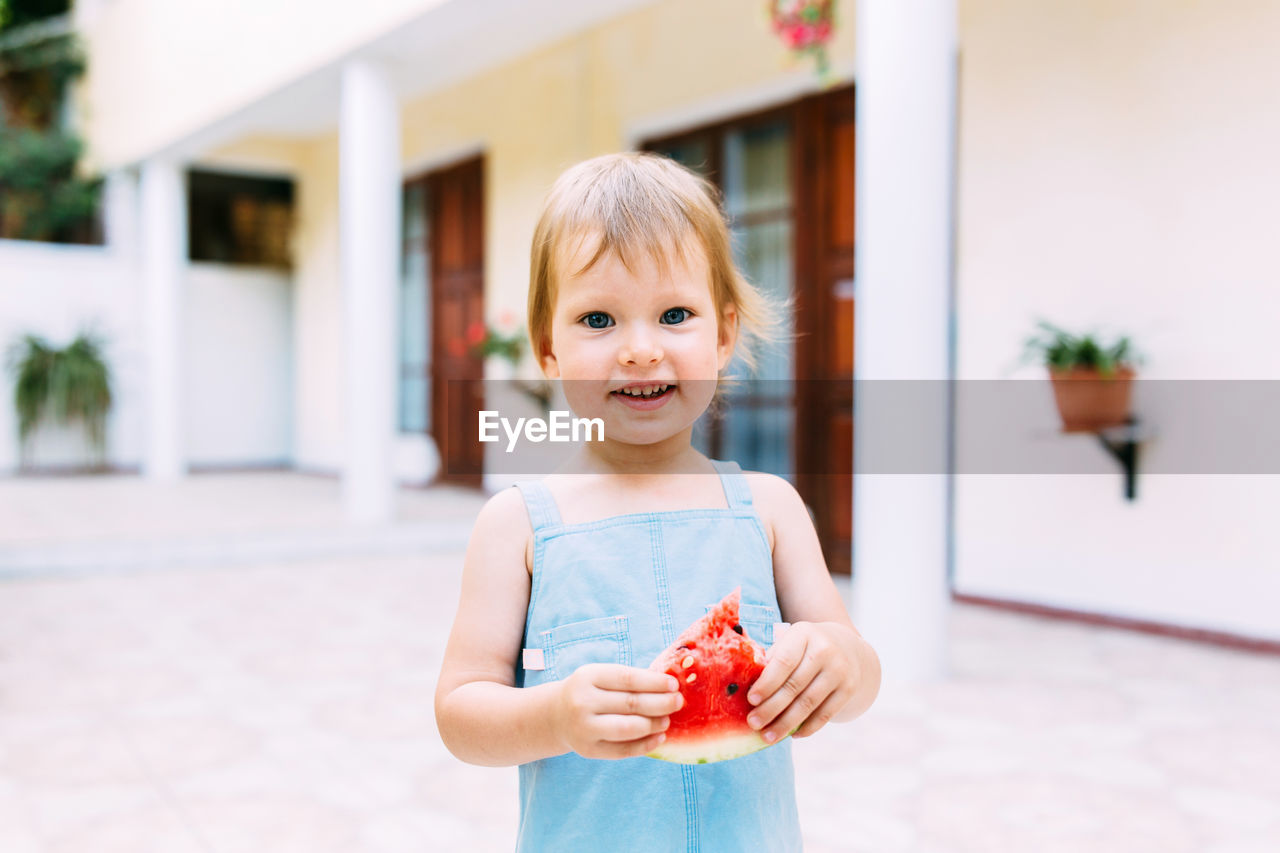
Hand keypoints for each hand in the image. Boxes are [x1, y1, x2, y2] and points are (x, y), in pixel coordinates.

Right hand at [552, 663, 684, 759]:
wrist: (556, 715)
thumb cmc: (589, 691)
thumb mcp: (600, 676)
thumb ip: (629, 680)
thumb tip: (668, 687)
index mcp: (588, 677)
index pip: (627, 679)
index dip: (654, 683)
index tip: (674, 685)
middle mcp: (582, 702)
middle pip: (630, 704)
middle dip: (660, 703)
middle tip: (678, 702)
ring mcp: (584, 728)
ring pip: (627, 728)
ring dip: (653, 725)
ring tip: (668, 720)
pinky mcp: (589, 750)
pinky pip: (622, 750)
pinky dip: (645, 745)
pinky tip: (659, 738)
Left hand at [745, 622, 858, 742]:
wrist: (847, 647)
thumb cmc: (805, 648)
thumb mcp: (790, 642)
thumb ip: (771, 660)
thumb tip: (746, 688)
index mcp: (804, 634)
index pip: (784, 661)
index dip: (767, 682)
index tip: (751, 700)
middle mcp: (825, 650)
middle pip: (794, 685)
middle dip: (771, 708)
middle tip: (753, 723)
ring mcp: (839, 670)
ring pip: (808, 703)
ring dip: (786, 724)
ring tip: (768, 737)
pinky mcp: (849, 689)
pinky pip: (825, 714)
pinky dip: (807, 727)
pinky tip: (792, 735)